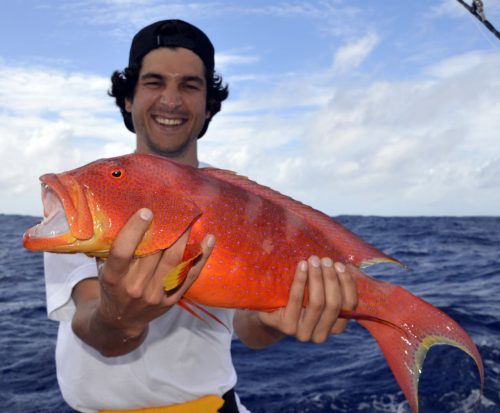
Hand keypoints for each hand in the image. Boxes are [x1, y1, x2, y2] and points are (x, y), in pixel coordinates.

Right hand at [96, 208, 214, 337]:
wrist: (121, 321)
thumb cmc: (113, 287)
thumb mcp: (104, 270)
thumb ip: (111, 248)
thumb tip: (122, 213)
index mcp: (114, 278)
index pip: (123, 251)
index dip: (134, 230)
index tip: (146, 211)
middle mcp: (135, 288)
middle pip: (154, 254)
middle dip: (166, 229)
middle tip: (176, 209)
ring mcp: (156, 295)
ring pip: (175, 262)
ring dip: (185, 238)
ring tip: (192, 219)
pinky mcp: (172, 299)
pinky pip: (190, 275)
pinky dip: (201, 257)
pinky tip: (209, 240)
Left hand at [257, 256, 357, 343]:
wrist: (269, 313)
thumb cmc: (299, 298)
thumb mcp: (318, 293)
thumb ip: (332, 285)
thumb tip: (345, 264)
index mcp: (335, 327)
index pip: (350, 306)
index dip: (347, 284)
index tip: (340, 265)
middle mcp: (321, 335)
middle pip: (334, 304)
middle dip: (331, 279)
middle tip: (325, 260)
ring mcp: (303, 333)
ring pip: (317, 302)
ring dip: (317, 277)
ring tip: (313, 260)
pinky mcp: (287, 327)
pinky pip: (296, 299)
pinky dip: (301, 280)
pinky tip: (301, 266)